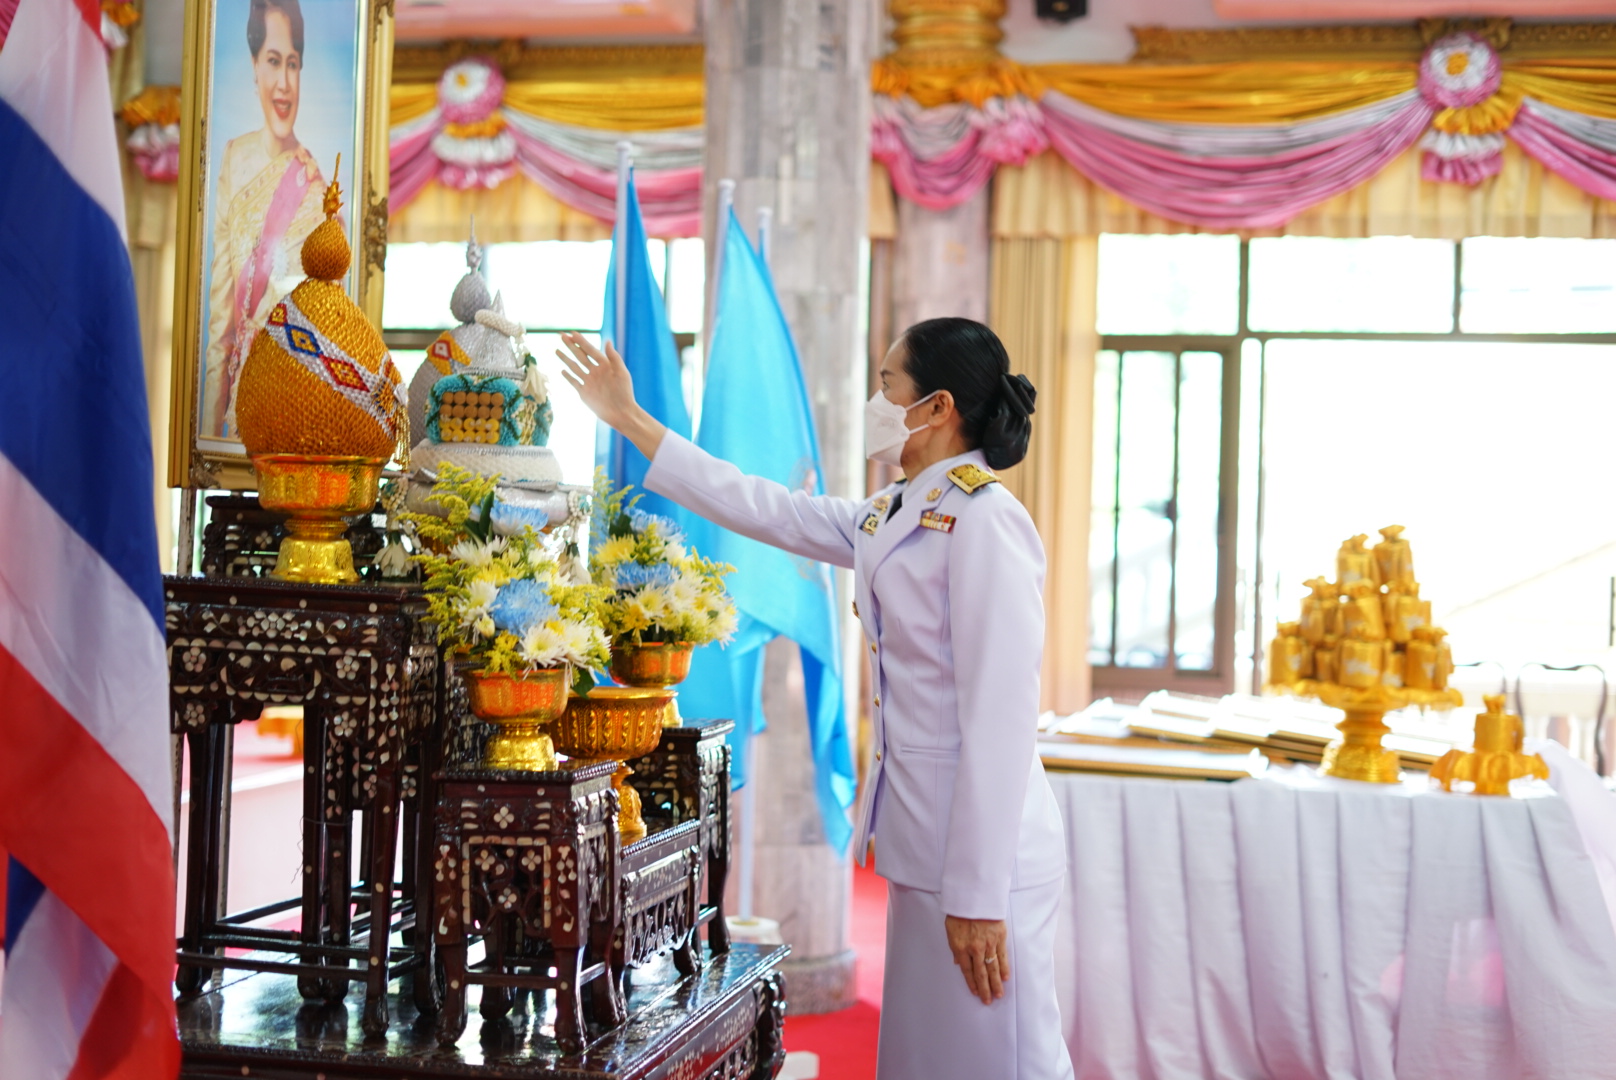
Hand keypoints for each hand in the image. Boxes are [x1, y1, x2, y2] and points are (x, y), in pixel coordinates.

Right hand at [555, 332, 665, 459]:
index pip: (590, 350)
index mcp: (605, 365)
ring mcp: (589, 382)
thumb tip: (608, 341)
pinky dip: (568, 376)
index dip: (581, 341)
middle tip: (561, 335)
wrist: (621, 413)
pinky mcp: (584, 393)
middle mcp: (595, 372)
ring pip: (574, 367)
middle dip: (571, 345)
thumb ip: (614, 357)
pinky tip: (563, 370)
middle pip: (580, 355)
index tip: (572, 332)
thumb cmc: (625, 392)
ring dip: (566, 358)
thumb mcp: (621, 373)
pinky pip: (574, 382)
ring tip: (557, 349)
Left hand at [944, 915, 1008, 1004]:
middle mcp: (975, 949)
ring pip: (993, 968)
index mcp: (960, 948)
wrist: (974, 897)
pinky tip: (1004, 978)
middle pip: (981, 973)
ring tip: (999, 995)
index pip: (967, 971)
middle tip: (988, 1001)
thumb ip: (955, 949)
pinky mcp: (999, 938)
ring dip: (995, 983)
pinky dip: (1004, 968)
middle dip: (985, 989)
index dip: (972, 983)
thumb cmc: (960, 913)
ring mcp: (988, 944)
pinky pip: (1002, 957)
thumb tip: (958, 964)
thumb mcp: (951, 931)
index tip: (975, 993)